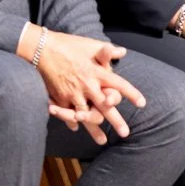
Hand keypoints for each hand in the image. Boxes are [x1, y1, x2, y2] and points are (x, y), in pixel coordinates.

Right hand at [27, 28, 144, 144]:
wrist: (42, 48)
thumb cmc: (68, 44)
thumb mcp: (89, 45)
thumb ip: (106, 51)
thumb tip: (122, 51)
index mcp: (97, 72)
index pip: (119, 85)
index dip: (131, 94)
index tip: (142, 103)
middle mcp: (88, 85)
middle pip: (106, 107)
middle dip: (116, 121)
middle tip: (125, 133)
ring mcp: (73, 93)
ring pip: (87, 116)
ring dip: (94, 130)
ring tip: (102, 141)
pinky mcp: (60, 98)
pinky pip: (68, 114)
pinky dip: (72, 122)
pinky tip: (76, 127)